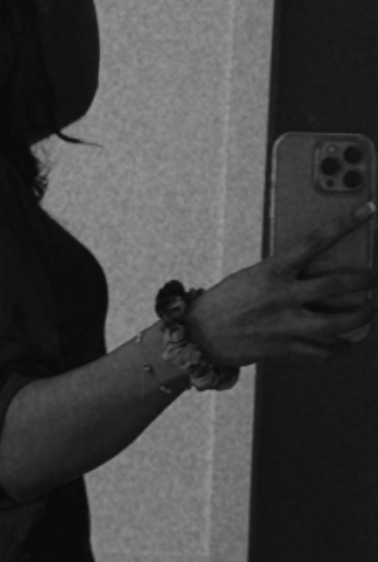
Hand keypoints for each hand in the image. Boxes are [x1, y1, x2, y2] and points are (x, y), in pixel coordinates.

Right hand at [186, 203, 377, 365]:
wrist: (200, 336)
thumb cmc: (227, 302)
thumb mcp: (254, 276)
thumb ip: (285, 274)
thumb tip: (317, 272)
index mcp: (273, 270)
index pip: (316, 240)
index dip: (346, 223)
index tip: (369, 210)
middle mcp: (282, 296)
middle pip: (337, 285)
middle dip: (365, 280)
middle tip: (375, 277)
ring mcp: (285, 325)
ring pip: (337, 323)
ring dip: (362, 316)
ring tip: (371, 309)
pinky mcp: (285, 349)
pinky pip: (323, 351)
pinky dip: (340, 348)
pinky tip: (347, 344)